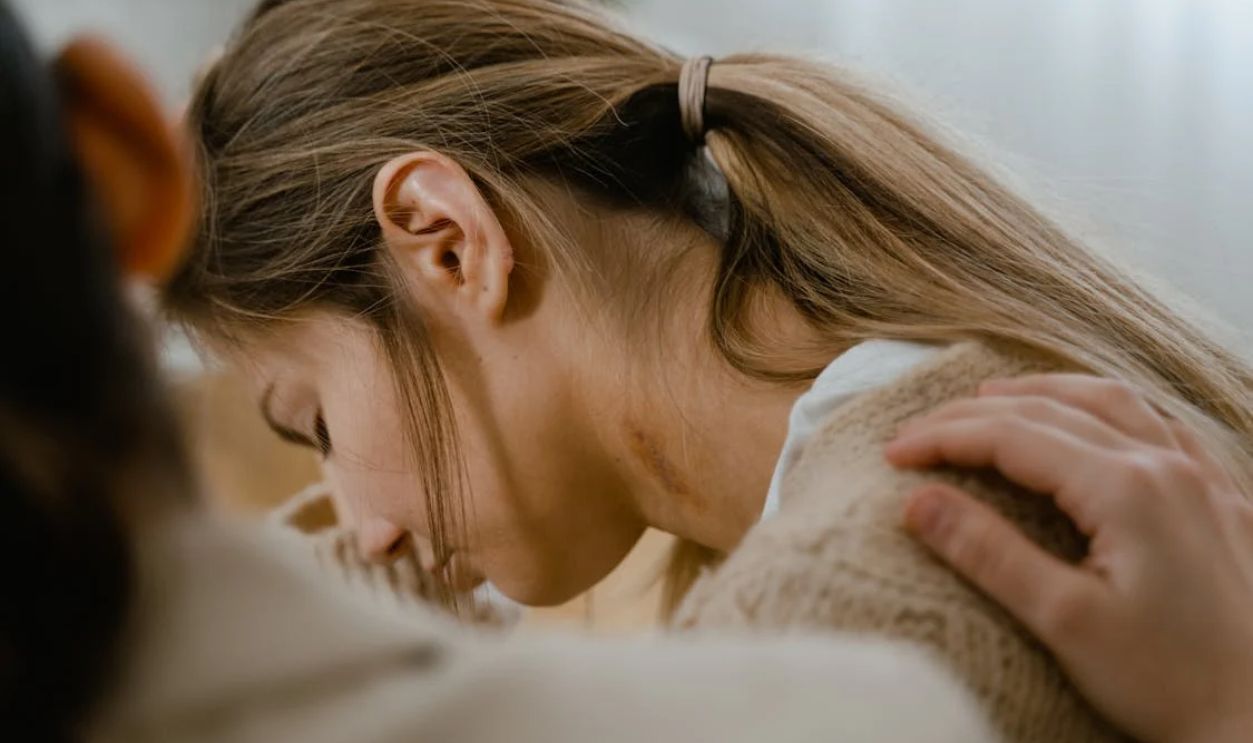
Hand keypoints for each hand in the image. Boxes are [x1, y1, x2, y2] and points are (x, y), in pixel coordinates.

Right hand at [885, 374, 1252, 742]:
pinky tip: (1094, 419)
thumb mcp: (1064, 622)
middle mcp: (1166, 465)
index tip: (892, 455)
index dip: (944, 439)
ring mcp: (1201, 478)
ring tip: (992, 398)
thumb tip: (918, 501)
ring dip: (1042, 392)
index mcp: (1125, 487)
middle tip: (918, 432)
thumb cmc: (1170, 683)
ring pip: (1110, 402)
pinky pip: (1160, 423)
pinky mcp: (1222, 500)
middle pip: (1051, 410)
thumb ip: (989, 552)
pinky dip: (1108, 408)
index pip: (1011, 436)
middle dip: (974, 415)